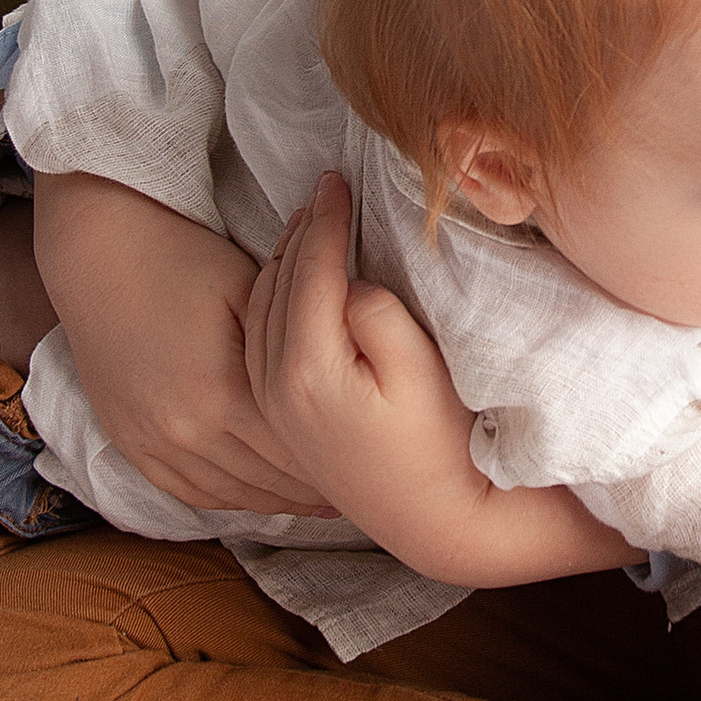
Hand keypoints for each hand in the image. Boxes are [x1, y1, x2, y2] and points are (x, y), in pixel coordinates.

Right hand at [30, 172, 331, 514]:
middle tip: (349, 492)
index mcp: (219, 393)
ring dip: (272, 500)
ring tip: (311, 501)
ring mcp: (150, 440)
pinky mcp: (127, 439)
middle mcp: (183, 430)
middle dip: (309, 489)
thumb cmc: (181, 259)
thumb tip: (344, 360)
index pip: (293, 449)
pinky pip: (184, 490)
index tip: (365, 466)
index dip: (332, 462)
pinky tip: (252, 496)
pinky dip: (223, 498)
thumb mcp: (249, 288)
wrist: (97, 251)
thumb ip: (293, 334)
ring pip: (227, 493)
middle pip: (264, 480)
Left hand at [242, 175, 475, 533]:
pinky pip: (259, 341)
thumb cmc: (441, 443)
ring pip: (261, 310)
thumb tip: (348, 280)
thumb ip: (376, 313)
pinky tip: (292, 282)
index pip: (309, 272)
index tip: (337, 180)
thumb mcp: (419, 369)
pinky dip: (271, 298)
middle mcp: (273, 389)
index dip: (326, 220)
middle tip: (325, 190)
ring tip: (309, 225)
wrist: (437, 520)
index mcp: (306, 371)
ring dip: (282, 261)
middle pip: (277, 285)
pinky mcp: (280, 420)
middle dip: (300, 233)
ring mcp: (271, 407)